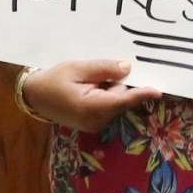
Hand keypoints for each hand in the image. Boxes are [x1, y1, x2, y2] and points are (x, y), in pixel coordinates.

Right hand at [24, 59, 159, 134]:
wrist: (33, 96)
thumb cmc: (52, 80)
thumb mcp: (77, 68)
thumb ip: (103, 69)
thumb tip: (127, 68)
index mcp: (91, 108)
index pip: (123, 100)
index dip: (142, 94)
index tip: (159, 91)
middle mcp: (96, 121)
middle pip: (121, 99)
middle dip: (117, 84)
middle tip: (97, 72)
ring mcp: (95, 124)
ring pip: (115, 102)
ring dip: (109, 89)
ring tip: (87, 80)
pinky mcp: (93, 123)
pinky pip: (108, 106)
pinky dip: (104, 95)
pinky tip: (88, 87)